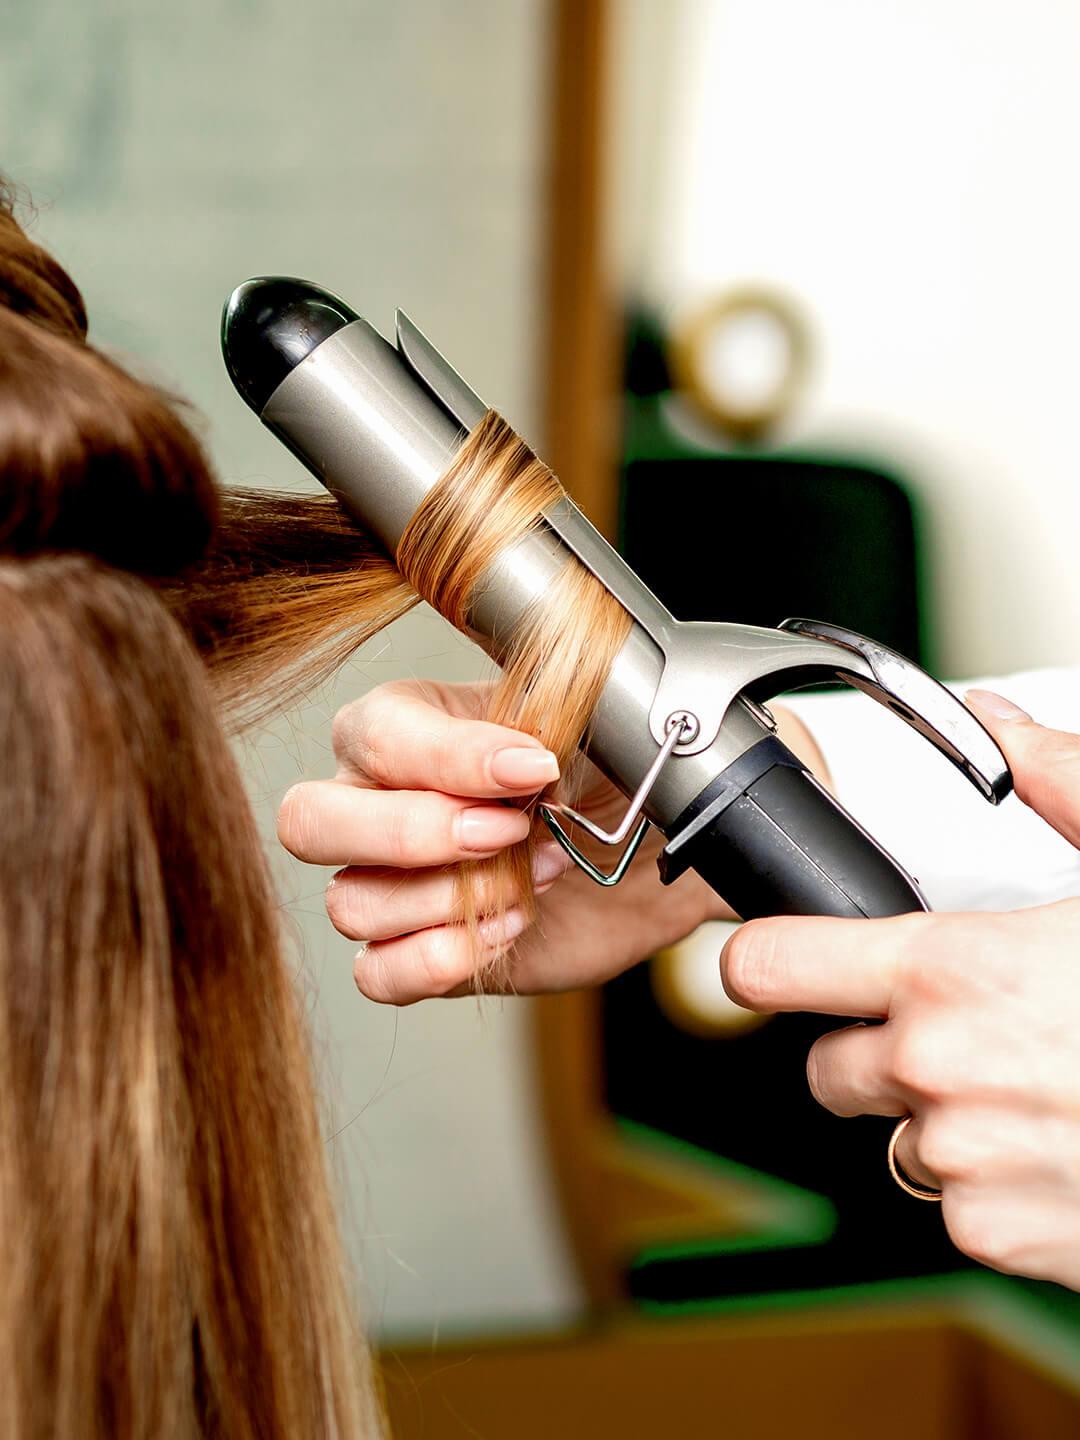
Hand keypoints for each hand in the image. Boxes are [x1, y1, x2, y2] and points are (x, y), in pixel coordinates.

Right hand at [277, 679, 727, 1002]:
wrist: (651, 848)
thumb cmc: (602, 773)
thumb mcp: (579, 721)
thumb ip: (537, 721)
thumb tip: (516, 756)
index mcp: (401, 725)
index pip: (373, 736)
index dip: (448, 758)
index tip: (535, 767)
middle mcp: (371, 802)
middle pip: (308, 822)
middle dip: (410, 833)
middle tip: (504, 834)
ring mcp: (383, 883)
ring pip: (348, 904)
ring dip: (449, 899)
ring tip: (530, 879)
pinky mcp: (411, 951)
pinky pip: (376, 974)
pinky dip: (441, 959)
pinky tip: (505, 929)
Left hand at [720, 689, 1079, 1287]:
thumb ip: (1058, 786)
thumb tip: (1002, 726)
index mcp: (953, 969)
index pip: (769, 966)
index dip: (766, 958)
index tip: (772, 958)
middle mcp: (936, 1067)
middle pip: (823, 1063)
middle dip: (871, 1047)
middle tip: (954, 1029)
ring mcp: (961, 1157)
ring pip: (890, 1134)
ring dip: (934, 1116)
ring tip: (1026, 1085)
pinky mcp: (994, 1234)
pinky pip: (947, 1202)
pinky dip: (985, 1182)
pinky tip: (1053, 1144)